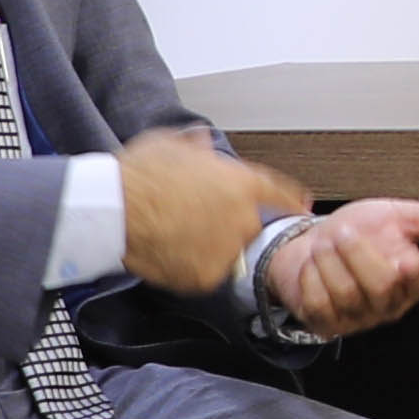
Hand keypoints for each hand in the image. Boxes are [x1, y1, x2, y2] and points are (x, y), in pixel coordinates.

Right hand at [116, 123, 320, 292]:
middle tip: (191, 217)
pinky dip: (189, 267)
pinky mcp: (206, 276)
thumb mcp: (171, 144)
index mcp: (241, 184)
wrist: (116, 209)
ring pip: (224, 251)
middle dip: (226, 222)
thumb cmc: (140, 174)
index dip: (291, 200)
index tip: (302, 206)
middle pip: (247, 226)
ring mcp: (226, 250)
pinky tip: (167, 250)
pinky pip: (203, 273)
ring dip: (207, 245)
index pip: (279, 194)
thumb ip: (197, 148)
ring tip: (172, 231)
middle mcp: (242, 219)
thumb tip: (202, 143)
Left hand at [256, 196, 418, 338]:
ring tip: (326, 246)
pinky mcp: (328, 325)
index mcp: (413, 280)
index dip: (413, 268)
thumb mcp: (399, 216)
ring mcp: (358, 318)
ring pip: (345, 293)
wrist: (311, 242)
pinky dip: (311, 277)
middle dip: (356, 251)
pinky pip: (318, 303)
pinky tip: (314, 268)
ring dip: (328, 260)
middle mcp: (390, 304)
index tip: (402, 255)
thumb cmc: (360, 231)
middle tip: (344, 232)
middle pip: (380, 285)